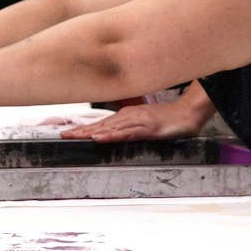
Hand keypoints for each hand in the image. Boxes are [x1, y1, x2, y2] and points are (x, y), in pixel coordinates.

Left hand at [61, 99, 208, 142]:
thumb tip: (116, 134)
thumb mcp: (145, 124)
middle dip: (81, 130)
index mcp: (127, 116)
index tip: (67, 132)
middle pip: (100, 124)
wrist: (188, 113)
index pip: (100, 123)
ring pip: (109, 127)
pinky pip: (126, 133)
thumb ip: (131, 128)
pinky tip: (101, 137)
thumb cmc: (168, 120)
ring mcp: (137, 121)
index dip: (83, 128)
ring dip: (91, 132)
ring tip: (75, 136)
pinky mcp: (147, 128)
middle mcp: (128, 116)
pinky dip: (112, 135)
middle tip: (62, 135)